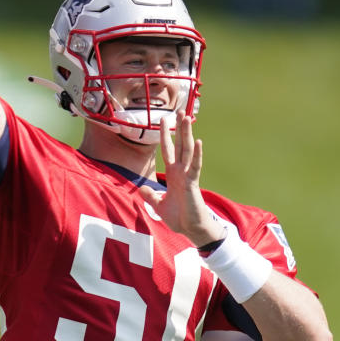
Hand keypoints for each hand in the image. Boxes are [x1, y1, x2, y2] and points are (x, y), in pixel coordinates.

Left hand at [139, 111, 223, 246]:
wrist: (190, 230)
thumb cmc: (179, 218)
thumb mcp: (159, 205)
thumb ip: (150, 196)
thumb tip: (141, 187)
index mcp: (173, 174)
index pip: (168, 150)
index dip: (165, 135)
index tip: (163, 120)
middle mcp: (181, 171)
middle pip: (179, 145)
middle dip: (178, 128)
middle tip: (178, 110)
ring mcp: (188, 176)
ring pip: (187, 151)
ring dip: (187, 134)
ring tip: (186, 118)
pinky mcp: (193, 184)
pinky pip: (195, 167)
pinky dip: (197, 154)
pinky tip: (198, 141)